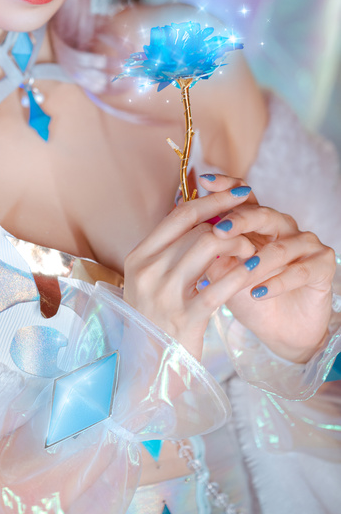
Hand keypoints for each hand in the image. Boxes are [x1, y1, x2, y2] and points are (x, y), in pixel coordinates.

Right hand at [123, 185, 258, 359]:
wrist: (149, 370)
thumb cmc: (155, 320)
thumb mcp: (149, 281)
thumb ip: (168, 249)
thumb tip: (196, 212)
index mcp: (137, 258)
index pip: (178, 216)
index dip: (211, 200)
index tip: (237, 194)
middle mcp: (147, 272)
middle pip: (197, 229)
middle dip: (231, 223)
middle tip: (253, 225)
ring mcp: (164, 295)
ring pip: (209, 248)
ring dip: (238, 245)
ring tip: (252, 251)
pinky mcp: (185, 318)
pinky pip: (220, 285)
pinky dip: (241, 273)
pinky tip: (254, 272)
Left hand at [202, 174, 335, 362]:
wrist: (281, 332)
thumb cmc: (249, 297)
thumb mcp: (225, 276)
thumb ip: (212, 254)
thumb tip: (189, 237)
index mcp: (258, 222)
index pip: (243, 196)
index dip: (226, 185)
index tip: (205, 181)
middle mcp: (283, 226)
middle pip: (262, 214)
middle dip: (240, 220)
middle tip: (219, 231)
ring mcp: (305, 243)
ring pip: (280, 247)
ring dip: (258, 263)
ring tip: (240, 273)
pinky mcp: (323, 264)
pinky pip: (300, 271)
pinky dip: (277, 283)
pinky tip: (259, 293)